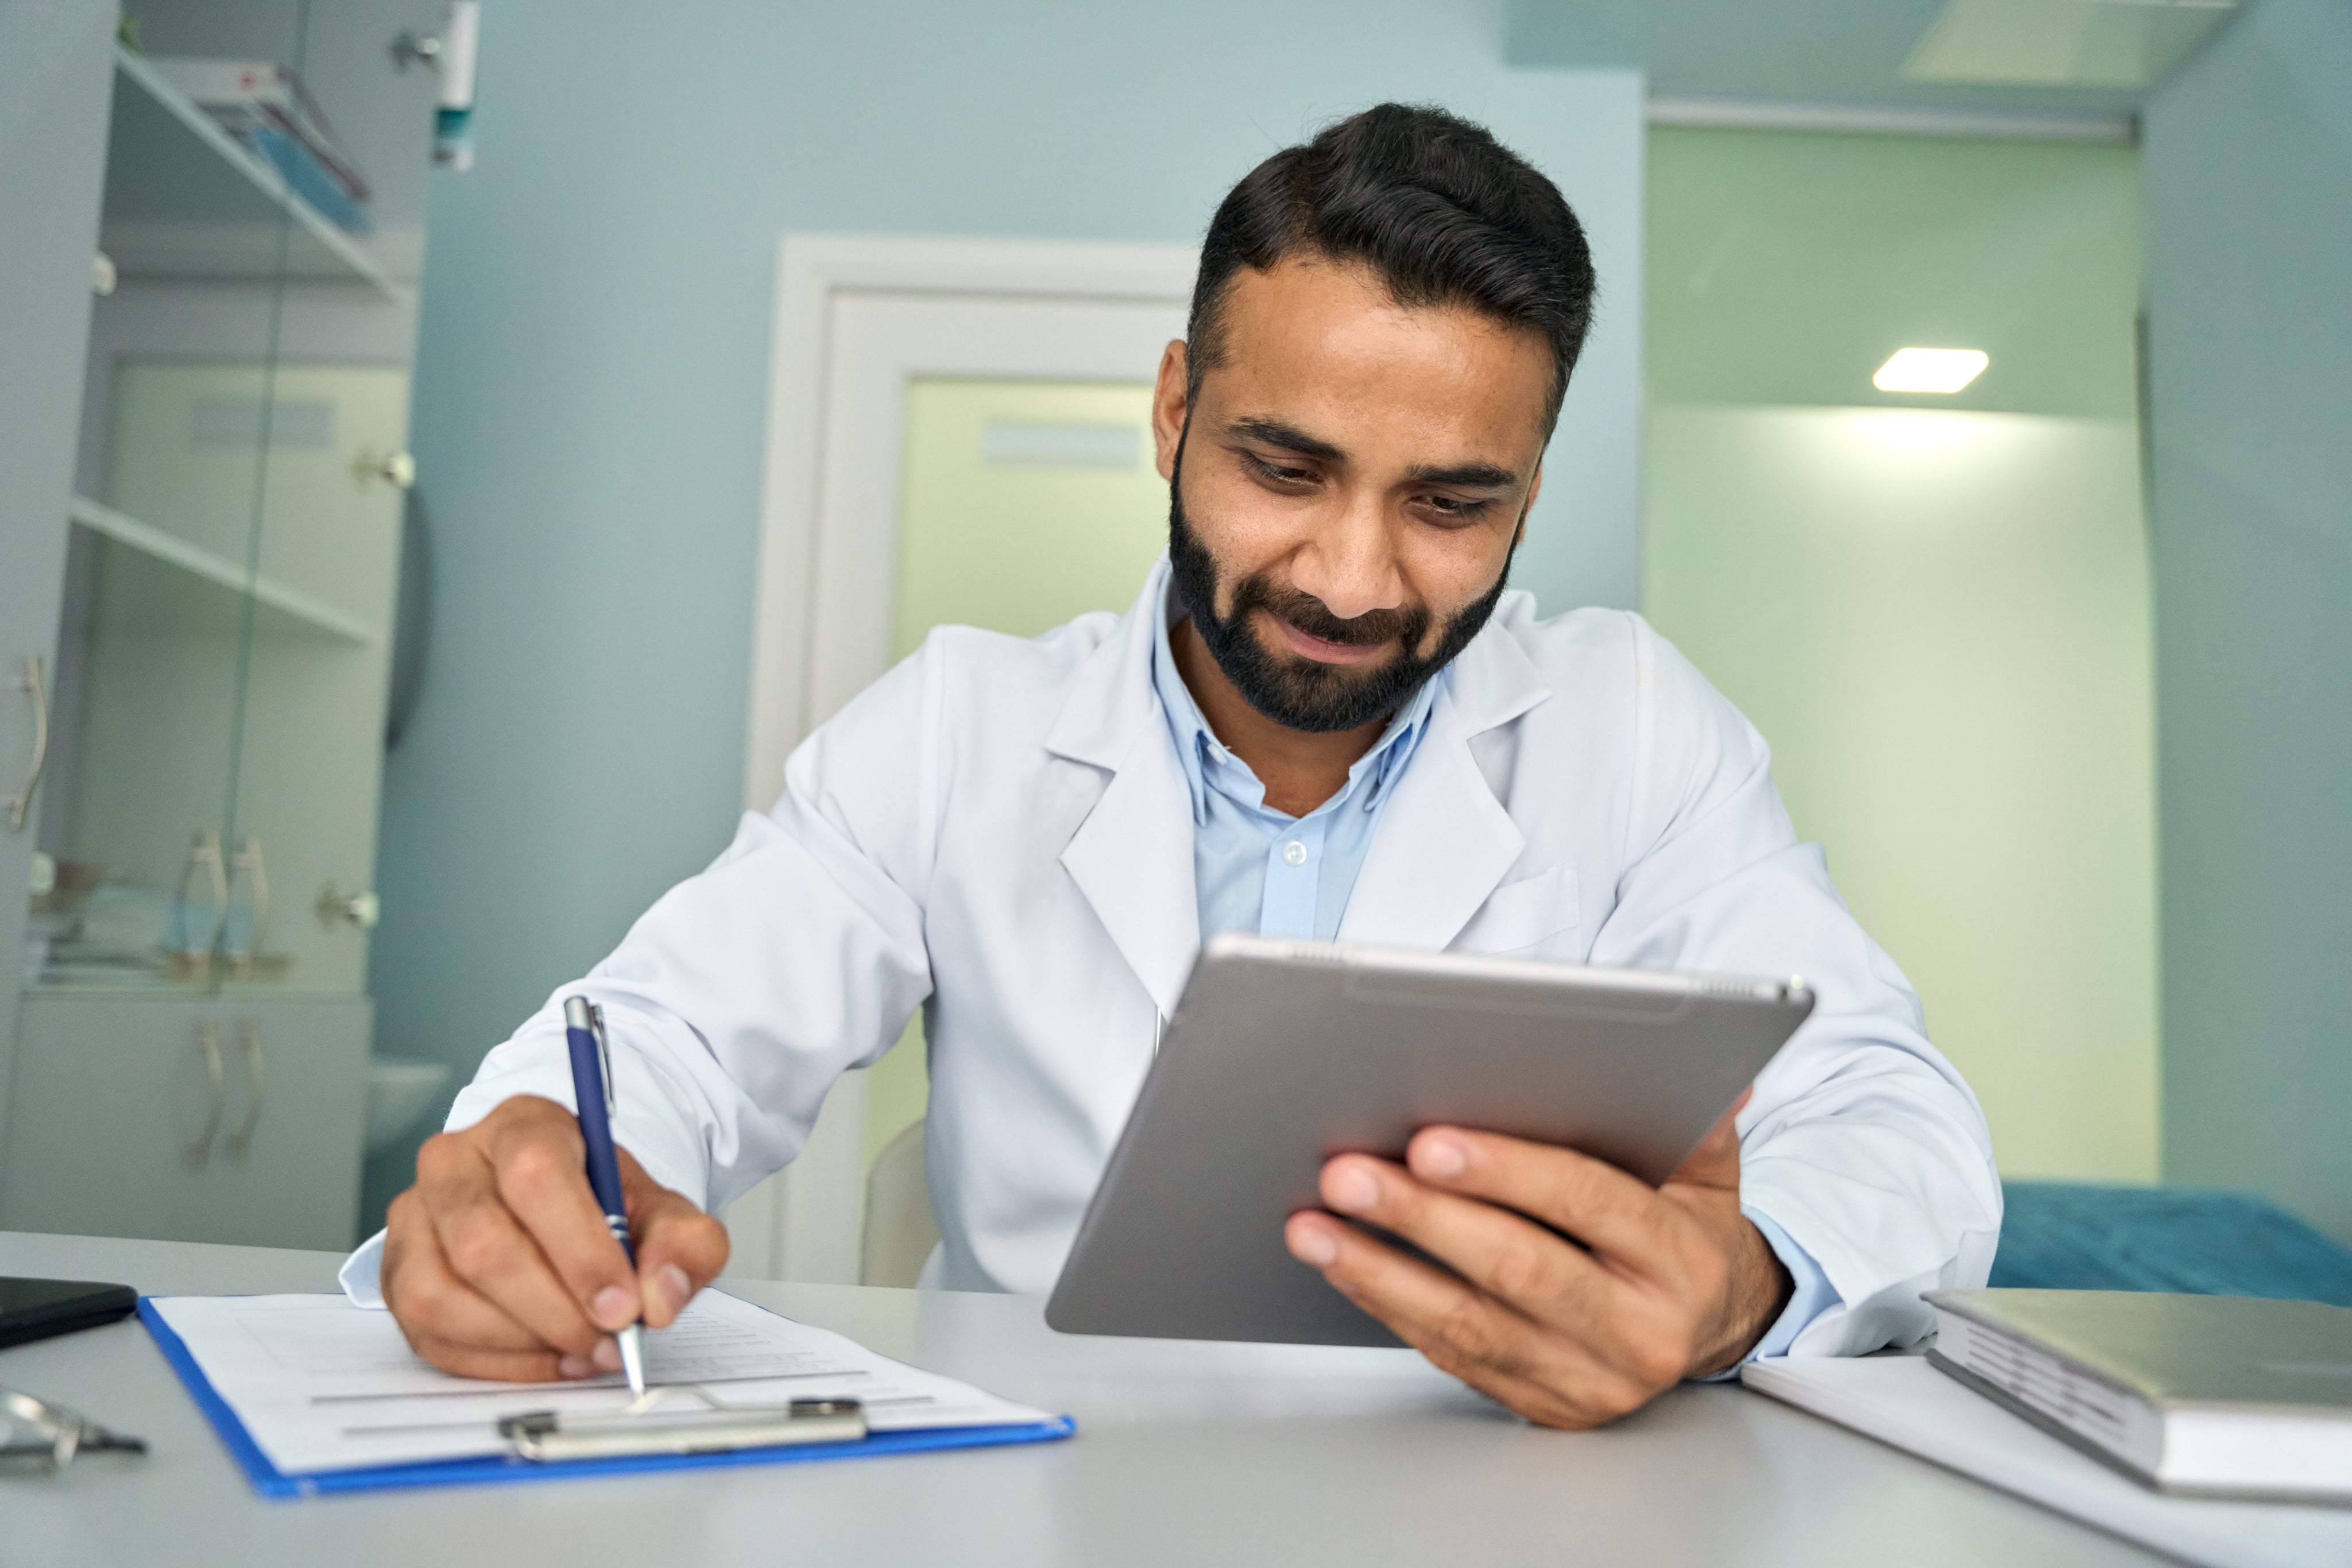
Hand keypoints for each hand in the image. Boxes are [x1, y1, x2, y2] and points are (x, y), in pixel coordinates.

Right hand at [381, 1095, 729, 1380]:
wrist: (563, 1212)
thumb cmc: (603, 1207)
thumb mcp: (663, 1213)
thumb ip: (684, 1245)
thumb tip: (661, 1297)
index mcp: (524, 1125)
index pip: (537, 1176)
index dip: (581, 1251)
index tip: (624, 1306)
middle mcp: (454, 1161)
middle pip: (483, 1243)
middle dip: (554, 1309)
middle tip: (607, 1339)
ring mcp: (414, 1217)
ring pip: (442, 1294)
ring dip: (521, 1339)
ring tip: (580, 1348)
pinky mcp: (396, 1273)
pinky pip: (428, 1333)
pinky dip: (493, 1360)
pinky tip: (544, 1355)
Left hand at [1282, 1094, 1789, 1428]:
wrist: (1709, 1328)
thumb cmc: (1686, 1232)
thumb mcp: (1708, 1173)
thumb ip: (1694, 1123)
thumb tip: (1707, 1076)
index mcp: (1684, 1260)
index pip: (1588, 1202)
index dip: (1506, 1171)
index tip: (1429, 1143)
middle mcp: (1642, 1331)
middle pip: (1518, 1267)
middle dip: (1422, 1217)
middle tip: (1347, 1175)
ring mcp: (1592, 1381)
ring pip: (1471, 1324)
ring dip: (1380, 1272)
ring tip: (1314, 1226)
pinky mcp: (1546, 1407)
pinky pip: (1455, 1356)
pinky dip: (1391, 1308)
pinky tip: (1345, 1267)